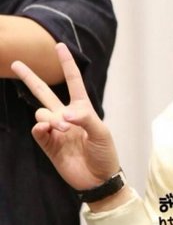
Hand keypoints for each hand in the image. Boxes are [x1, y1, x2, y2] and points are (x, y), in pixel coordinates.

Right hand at [11, 43, 119, 190]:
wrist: (98, 178)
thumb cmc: (105, 152)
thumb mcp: (101, 133)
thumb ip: (85, 119)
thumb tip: (65, 114)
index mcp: (83, 108)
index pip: (73, 81)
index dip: (66, 64)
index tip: (59, 46)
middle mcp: (66, 115)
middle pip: (44, 92)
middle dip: (30, 78)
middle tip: (15, 63)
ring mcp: (56, 130)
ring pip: (41, 112)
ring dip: (50, 117)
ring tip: (64, 128)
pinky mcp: (48, 144)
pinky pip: (38, 131)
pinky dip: (40, 128)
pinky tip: (46, 129)